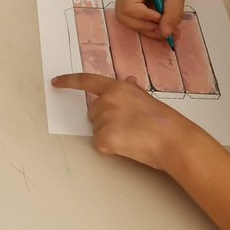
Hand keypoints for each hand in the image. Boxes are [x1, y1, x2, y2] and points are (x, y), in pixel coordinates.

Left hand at [50, 73, 205, 171]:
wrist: (174, 140)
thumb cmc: (165, 121)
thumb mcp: (147, 99)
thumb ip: (131, 91)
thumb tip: (127, 81)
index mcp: (117, 87)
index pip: (87, 81)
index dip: (69, 81)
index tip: (56, 82)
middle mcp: (107, 100)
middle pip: (92, 113)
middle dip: (105, 120)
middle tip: (130, 127)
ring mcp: (104, 119)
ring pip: (97, 130)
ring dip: (110, 135)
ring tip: (133, 136)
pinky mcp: (104, 138)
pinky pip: (100, 145)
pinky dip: (111, 148)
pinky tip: (128, 146)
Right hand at [113, 0, 186, 42]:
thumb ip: (172, 14)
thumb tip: (166, 34)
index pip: (129, 7)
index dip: (145, 16)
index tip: (161, 17)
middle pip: (124, 17)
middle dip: (145, 27)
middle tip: (165, 30)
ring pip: (128, 21)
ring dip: (147, 29)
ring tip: (165, 31)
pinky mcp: (128, 3)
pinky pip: (132, 20)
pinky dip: (146, 27)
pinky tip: (160, 27)